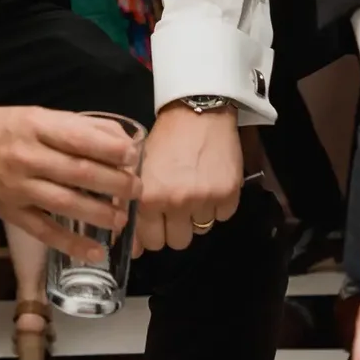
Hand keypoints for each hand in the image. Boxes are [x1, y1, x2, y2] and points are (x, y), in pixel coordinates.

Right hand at [0, 106, 140, 260]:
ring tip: (123, 218)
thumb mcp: (40, 116)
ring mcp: (19, 188)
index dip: (109, 148)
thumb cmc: (7, 129)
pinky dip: (71, 244)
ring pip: (64, 203)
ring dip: (98, 213)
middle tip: (137, 190)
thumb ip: (80, 127)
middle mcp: (28, 157)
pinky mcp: (12, 213)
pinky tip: (96, 251)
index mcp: (37, 127)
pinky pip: (44, 231)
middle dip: (113, 183)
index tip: (133, 155)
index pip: (78, 138)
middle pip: (77, 172)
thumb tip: (122, 141)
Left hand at [134, 102, 241, 253]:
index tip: (155, 224)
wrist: (198, 112)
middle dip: (175, 228)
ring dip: (197, 216)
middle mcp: (175, 203)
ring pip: (200, 231)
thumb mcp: (139, 169)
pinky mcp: (228, 195)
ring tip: (194, 188)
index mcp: (148, 197)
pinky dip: (218, 205)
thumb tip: (131, 248)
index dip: (152, 233)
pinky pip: (222, 217)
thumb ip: (131, 207)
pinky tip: (211, 182)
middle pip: (177, 242)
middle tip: (176, 205)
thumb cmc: (165, 139)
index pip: (148, 242)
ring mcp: (203, 200)